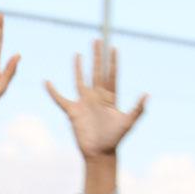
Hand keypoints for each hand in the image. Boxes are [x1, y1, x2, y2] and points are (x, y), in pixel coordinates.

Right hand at [45, 40, 147, 160]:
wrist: (100, 153)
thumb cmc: (115, 139)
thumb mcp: (128, 123)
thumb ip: (137, 108)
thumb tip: (147, 94)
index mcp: (110, 97)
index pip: (112, 75)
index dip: (113, 61)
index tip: (113, 48)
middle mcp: (97, 97)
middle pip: (97, 71)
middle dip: (97, 56)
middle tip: (97, 40)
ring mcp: (84, 102)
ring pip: (80, 80)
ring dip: (79, 67)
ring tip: (78, 54)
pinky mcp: (73, 111)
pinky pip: (60, 99)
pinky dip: (53, 91)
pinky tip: (47, 82)